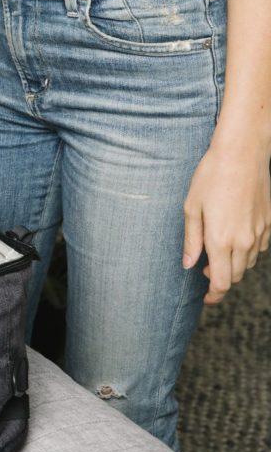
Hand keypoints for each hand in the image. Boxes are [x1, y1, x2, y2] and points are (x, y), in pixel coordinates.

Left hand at [182, 140, 270, 304]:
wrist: (242, 154)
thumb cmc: (211, 177)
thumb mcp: (191, 208)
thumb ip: (191, 240)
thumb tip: (188, 264)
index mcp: (221, 240)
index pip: (221, 282)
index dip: (214, 295)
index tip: (206, 298)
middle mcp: (244, 241)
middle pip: (234, 276)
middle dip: (219, 279)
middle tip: (203, 270)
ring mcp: (260, 232)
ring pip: (248, 263)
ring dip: (233, 265)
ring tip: (216, 253)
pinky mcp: (269, 222)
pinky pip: (259, 248)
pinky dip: (246, 251)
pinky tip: (235, 239)